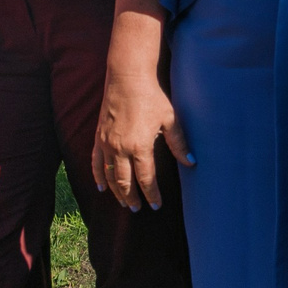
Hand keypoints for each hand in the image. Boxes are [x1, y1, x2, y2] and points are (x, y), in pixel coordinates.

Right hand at [93, 68, 191, 208]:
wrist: (127, 78)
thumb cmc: (151, 97)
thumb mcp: (170, 119)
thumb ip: (179, 143)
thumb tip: (191, 162)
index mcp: (139, 146)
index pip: (146, 178)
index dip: (151, 194)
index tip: (156, 205)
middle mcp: (120, 148)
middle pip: (125, 182)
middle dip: (132, 198)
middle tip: (138, 209)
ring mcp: (107, 143)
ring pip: (109, 175)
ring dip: (116, 192)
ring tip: (124, 203)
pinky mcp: (98, 136)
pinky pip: (96, 162)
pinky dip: (98, 176)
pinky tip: (101, 187)